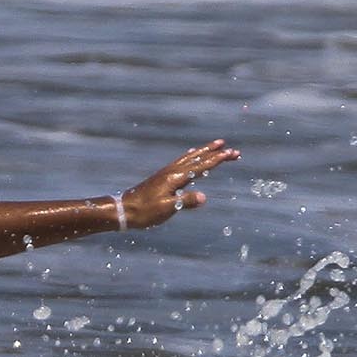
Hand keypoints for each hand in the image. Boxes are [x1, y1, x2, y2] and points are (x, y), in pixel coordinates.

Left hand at [120, 140, 239, 230]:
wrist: (123, 210)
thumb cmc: (144, 211)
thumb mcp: (166, 209)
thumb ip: (185, 202)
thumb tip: (203, 197)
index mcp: (176, 178)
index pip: (201, 165)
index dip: (218, 159)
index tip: (232, 153)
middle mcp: (172, 171)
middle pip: (198, 158)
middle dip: (215, 153)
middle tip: (231, 149)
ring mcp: (166, 172)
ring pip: (190, 157)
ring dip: (204, 151)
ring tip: (216, 145)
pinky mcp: (162, 176)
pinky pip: (181, 161)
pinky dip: (191, 156)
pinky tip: (191, 155)